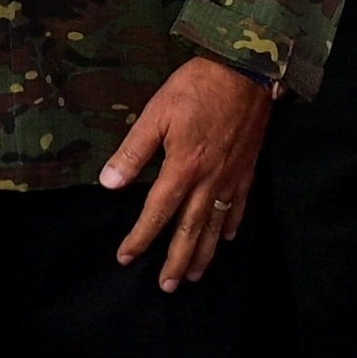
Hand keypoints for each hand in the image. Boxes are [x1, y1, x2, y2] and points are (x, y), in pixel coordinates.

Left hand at [100, 55, 274, 290]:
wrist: (245, 71)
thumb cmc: (197, 87)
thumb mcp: (156, 114)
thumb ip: (133, 151)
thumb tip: (109, 183)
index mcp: (182, 168)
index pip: (157, 213)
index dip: (141, 237)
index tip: (126, 257)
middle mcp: (208, 181)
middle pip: (190, 231)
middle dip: (176, 260)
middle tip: (166, 286)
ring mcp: (231, 178)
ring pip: (216, 226)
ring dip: (204, 254)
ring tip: (193, 276)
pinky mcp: (247, 169)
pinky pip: (240, 207)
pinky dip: (232, 227)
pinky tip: (227, 239)